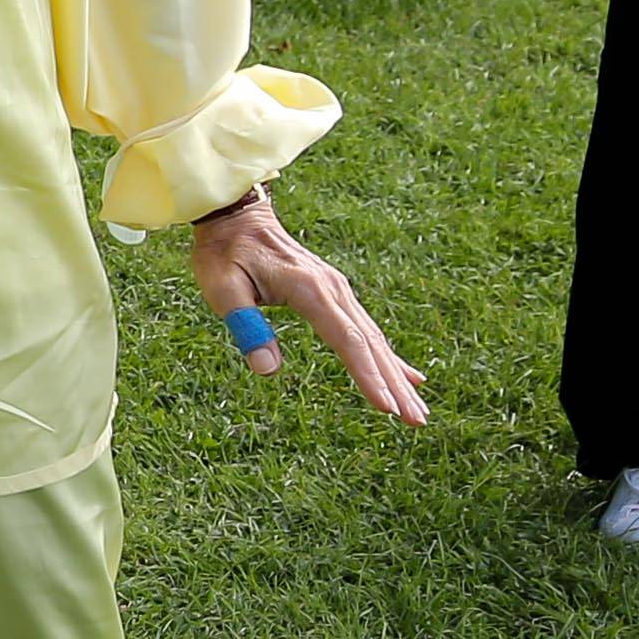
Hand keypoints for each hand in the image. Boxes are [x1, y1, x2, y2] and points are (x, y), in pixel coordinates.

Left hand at [188, 191, 426, 423]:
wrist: (236, 217)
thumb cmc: (223, 253)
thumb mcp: (222, 288)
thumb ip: (246, 326)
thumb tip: (267, 370)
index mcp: (309, 289)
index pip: (346, 340)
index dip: (367, 375)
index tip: (387, 407)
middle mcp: (333, 289)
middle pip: (371, 344)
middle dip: (395, 385)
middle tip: (416, 422)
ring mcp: (338, 290)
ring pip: (374, 339)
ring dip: (397, 375)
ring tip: (417, 412)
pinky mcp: (335, 292)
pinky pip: (367, 329)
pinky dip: (388, 356)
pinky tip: (411, 377)